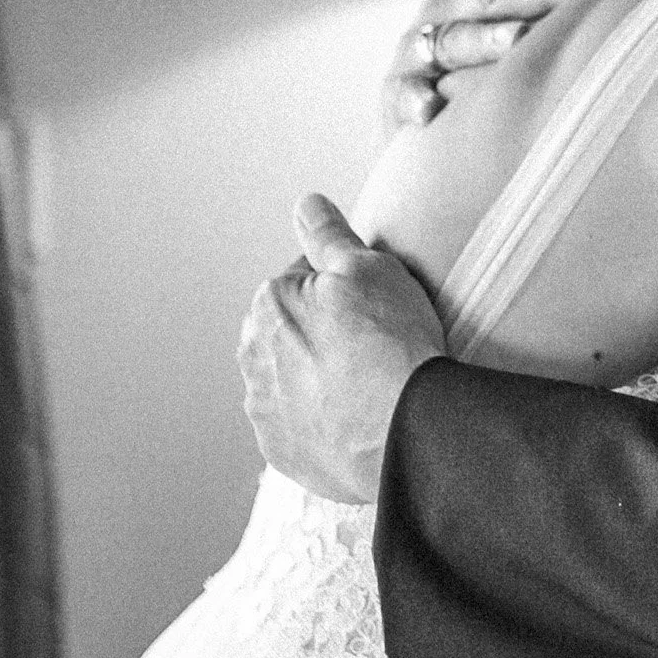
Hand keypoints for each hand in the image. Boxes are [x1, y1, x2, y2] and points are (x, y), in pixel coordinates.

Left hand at [237, 195, 449, 502]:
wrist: (404, 428)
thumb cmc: (390, 343)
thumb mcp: (368, 267)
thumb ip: (329, 234)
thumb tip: (306, 204)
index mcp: (269, 303)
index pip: (304, 281)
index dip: (344, 288)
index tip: (374, 306)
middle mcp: (253, 357)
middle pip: (292, 333)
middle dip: (323, 334)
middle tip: (374, 345)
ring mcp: (264, 410)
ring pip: (292, 381)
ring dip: (319, 379)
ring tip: (368, 386)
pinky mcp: (281, 452)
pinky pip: (300, 428)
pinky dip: (322, 423)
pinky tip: (357, 419)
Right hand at [382, 0, 622, 130]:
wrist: (421, 111)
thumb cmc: (485, 62)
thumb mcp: (517, 17)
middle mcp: (442, 5)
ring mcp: (415, 47)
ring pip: (453, 38)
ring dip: (484, 38)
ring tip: (518, 39)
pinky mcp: (394, 91)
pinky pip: (404, 93)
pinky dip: (415, 99)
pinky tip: (431, 108)